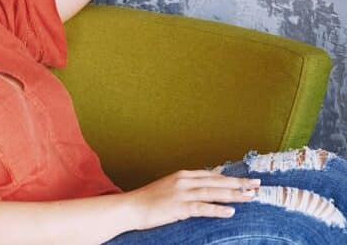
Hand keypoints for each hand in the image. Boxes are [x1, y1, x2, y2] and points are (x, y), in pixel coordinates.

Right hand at [122, 169, 260, 230]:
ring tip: (251, 196)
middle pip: (217, 181)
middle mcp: (184, 181)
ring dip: (234, 194)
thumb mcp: (169, 189)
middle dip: (239, 183)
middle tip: (257, 185)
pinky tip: (231, 212)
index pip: (212, 175)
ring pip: (213, 192)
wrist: (130, 207)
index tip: (247, 180)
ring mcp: (181, 193)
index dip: (231, 178)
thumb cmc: (148, 201)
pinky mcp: (179, 207)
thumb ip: (186, 188)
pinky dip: (217, 209)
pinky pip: (202, 208)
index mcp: (182, 175)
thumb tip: (202, 191)